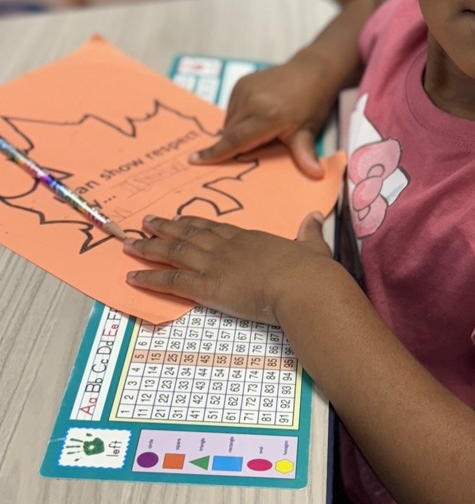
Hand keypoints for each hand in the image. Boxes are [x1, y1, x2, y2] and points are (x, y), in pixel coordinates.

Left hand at [123, 211, 332, 322]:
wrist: (303, 285)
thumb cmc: (310, 271)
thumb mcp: (312, 246)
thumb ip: (309, 232)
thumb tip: (314, 217)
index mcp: (250, 238)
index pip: (215, 228)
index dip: (195, 223)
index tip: (180, 218)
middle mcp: (227, 247)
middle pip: (189, 234)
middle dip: (165, 228)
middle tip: (146, 222)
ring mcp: (215, 265)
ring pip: (174, 252)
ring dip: (150, 247)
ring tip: (130, 243)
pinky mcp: (207, 287)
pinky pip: (171, 281)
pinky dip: (149, 278)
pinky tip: (132, 277)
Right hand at [190, 56, 336, 177]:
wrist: (312, 72)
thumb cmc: (311, 104)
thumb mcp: (308, 132)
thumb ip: (305, 155)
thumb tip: (317, 176)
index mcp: (266, 116)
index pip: (235, 140)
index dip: (215, 153)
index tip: (193, 160)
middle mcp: (251, 101)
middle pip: (231, 133)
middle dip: (236, 145)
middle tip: (255, 147)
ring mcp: (244, 89)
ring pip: (229, 122)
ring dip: (238, 130)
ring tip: (262, 127)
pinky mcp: (241, 83)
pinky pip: (232, 108)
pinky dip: (239, 117)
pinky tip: (258, 114)